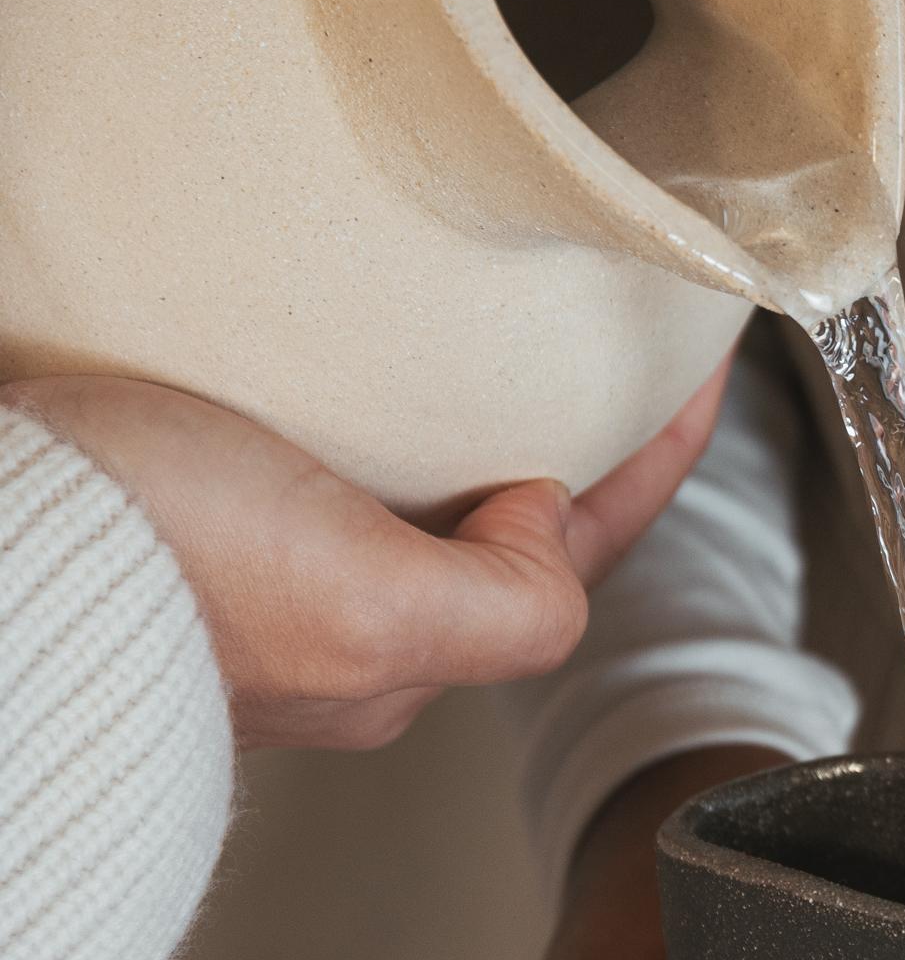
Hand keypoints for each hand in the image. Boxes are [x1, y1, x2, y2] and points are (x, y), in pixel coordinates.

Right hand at [9, 370, 727, 749]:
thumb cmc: (149, 573)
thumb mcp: (373, 604)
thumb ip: (503, 600)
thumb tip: (543, 522)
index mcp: (390, 649)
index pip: (563, 553)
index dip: (645, 467)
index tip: (701, 376)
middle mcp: (325, 616)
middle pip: (480, 517)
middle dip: (539, 435)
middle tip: (593, 330)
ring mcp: (245, 557)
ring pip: (383, 475)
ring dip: (434, 403)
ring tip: (474, 310)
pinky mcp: (164, 488)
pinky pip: (279, 432)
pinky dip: (329, 384)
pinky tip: (323, 328)